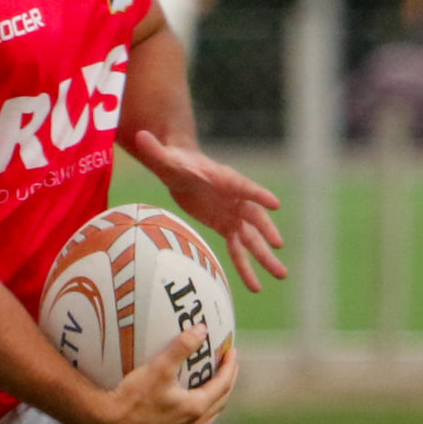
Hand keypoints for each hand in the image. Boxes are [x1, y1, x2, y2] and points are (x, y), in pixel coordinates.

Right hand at [80, 326, 236, 423]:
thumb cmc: (133, 396)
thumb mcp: (159, 367)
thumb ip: (182, 347)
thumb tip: (201, 330)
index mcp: (195, 408)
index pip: (222, 385)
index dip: (229, 367)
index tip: (232, 352)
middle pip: (219, 404)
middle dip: (226, 384)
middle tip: (227, 367)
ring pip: (205, 423)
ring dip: (212, 405)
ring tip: (212, 392)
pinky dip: (191, 422)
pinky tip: (184, 417)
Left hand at [128, 130, 286, 292]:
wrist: (180, 170)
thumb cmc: (175, 161)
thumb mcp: (166, 158)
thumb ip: (156, 151)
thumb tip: (141, 136)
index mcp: (226, 180)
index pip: (244, 186)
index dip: (258, 195)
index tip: (274, 204)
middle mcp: (236, 198)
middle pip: (256, 218)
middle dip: (267, 233)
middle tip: (279, 247)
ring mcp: (234, 214)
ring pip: (252, 239)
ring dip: (265, 258)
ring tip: (281, 274)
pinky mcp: (227, 227)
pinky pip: (239, 251)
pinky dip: (246, 267)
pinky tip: (256, 287)